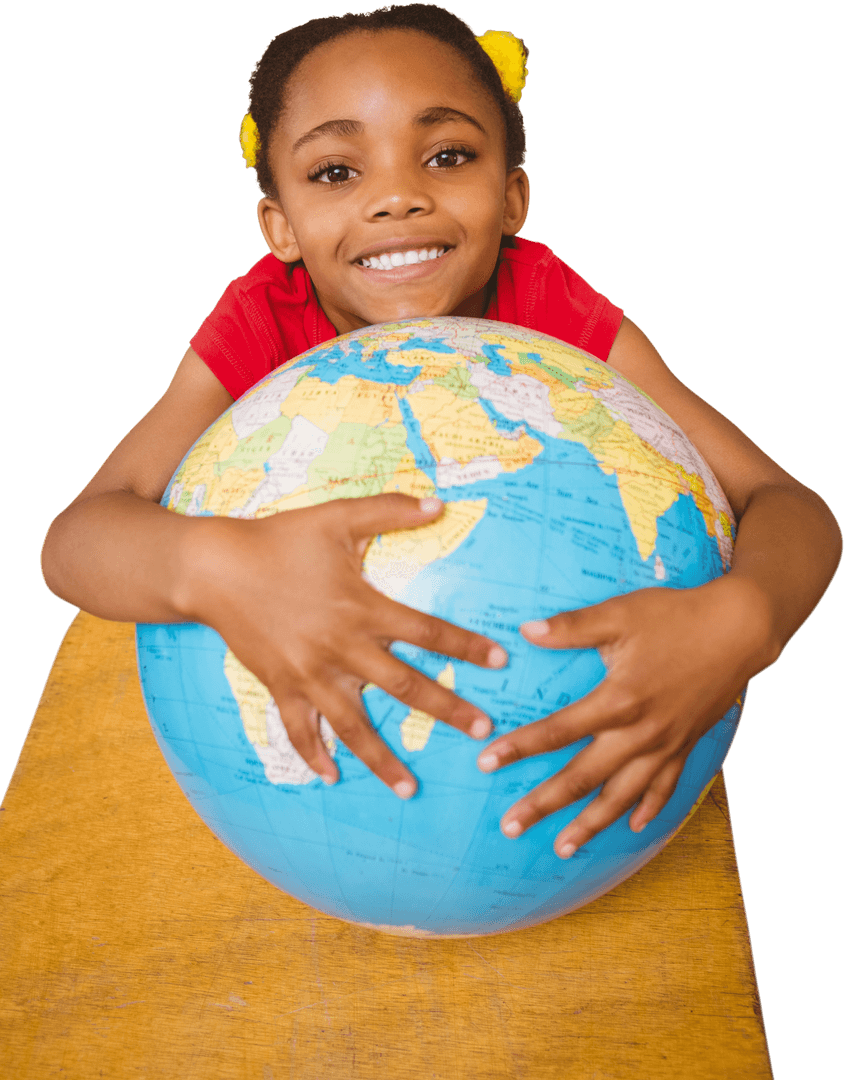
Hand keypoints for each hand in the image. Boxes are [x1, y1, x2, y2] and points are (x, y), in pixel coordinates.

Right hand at [184, 495, 507, 797]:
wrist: (213, 567)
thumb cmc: (279, 539)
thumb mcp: (336, 518)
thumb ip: (389, 511)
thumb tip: (439, 504)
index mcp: (362, 608)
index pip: (427, 632)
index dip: (466, 646)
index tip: (500, 661)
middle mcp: (341, 648)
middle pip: (404, 686)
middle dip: (447, 710)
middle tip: (483, 733)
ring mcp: (309, 673)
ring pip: (354, 725)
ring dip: (383, 759)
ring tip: (410, 789)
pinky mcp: (279, 686)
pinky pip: (299, 729)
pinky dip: (313, 754)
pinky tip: (330, 777)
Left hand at [476, 576, 776, 856]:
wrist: (740, 628)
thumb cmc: (676, 616)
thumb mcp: (620, 614)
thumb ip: (571, 627)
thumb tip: (526, 630)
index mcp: (618, 700)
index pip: (557, 731)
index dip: (519, 747)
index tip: (486, 762)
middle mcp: (640, 732)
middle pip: (583, 777)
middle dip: (543, 804)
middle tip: (510, 826)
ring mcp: (666, 744)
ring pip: (622, 795)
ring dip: (591, 824)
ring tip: (563, 847)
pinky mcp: (687, 744)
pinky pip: (665, 787)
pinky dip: (648, 809)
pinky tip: (633, 826)